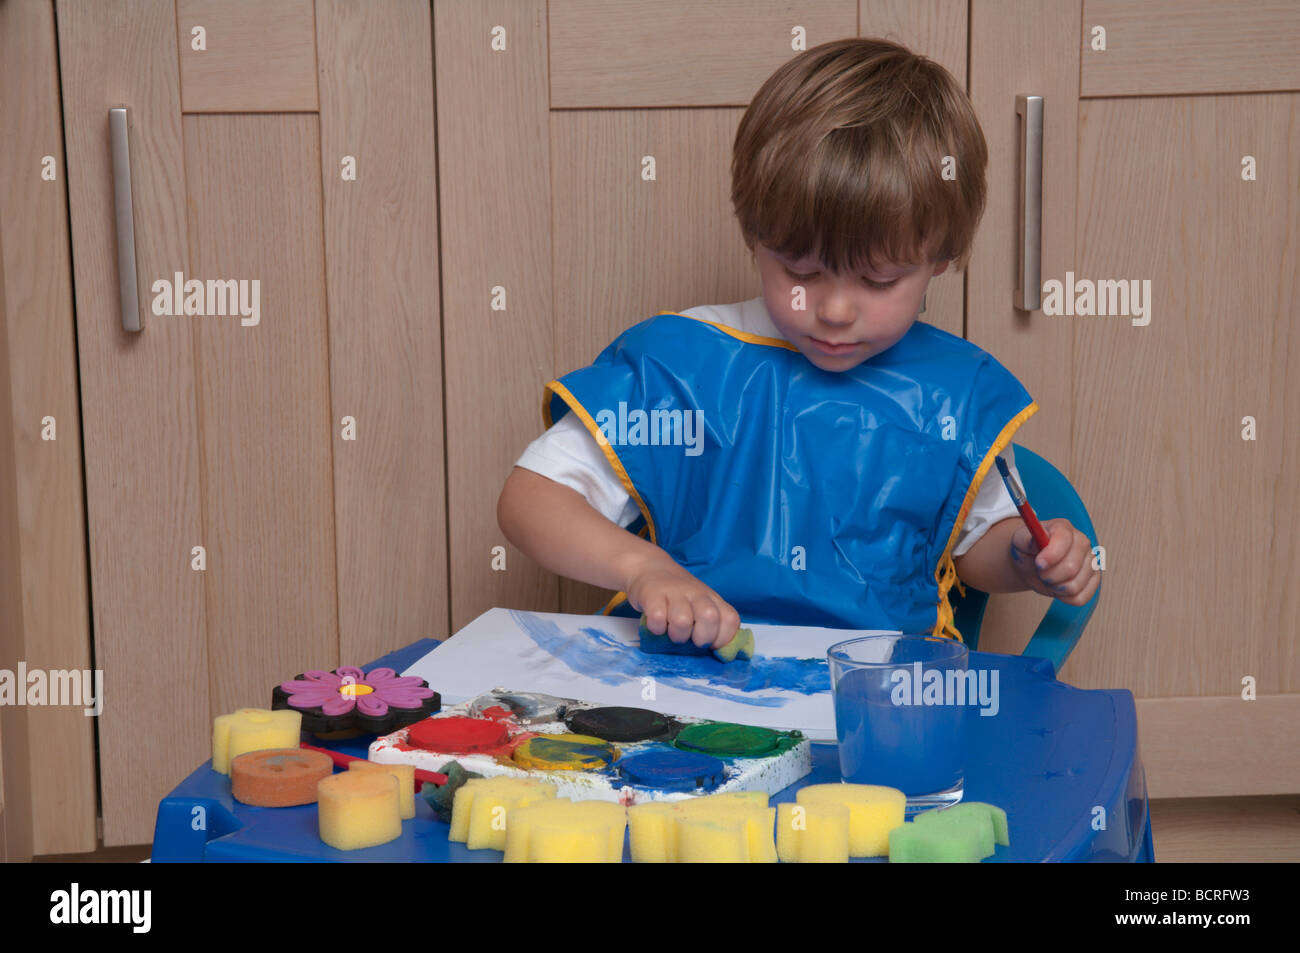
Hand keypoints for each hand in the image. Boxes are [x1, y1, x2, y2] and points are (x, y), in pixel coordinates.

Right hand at [623, 557, 741, 650]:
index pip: (730, 620)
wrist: (650, 568)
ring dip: (677, 635)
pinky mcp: (652, 595)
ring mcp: (674, 593)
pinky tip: (656, 625)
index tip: (709, 643)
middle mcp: (696, 594)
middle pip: (710, 618)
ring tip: (671, 632)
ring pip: (682, 621)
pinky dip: (656, 628)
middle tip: (690, 639)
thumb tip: (721, 654)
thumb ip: (713, 625)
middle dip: (702, 638)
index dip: (722, 639)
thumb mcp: (700, 605)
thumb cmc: (678, 596)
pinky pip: (657, 618)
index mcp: (712, 598)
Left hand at [1009, 518, 1099, 605]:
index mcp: (1063, 528)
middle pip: (1071, 568)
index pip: (1064, 540)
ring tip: (1048, 579)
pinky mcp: (1095, 580)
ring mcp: (1092, 561)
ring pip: (1075, 586)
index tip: (1038, 563)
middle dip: (1049, 576)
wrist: (1033, 564)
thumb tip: (1036, 541)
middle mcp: (1082, 542)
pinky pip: (1081, 598)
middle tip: (1040, 572)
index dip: (1051, 555)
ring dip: (1055, 588)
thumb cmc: (1027, 551)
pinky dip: (1064, 598)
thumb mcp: (1019, 542)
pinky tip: (1058, 587)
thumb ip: (1026, 540)